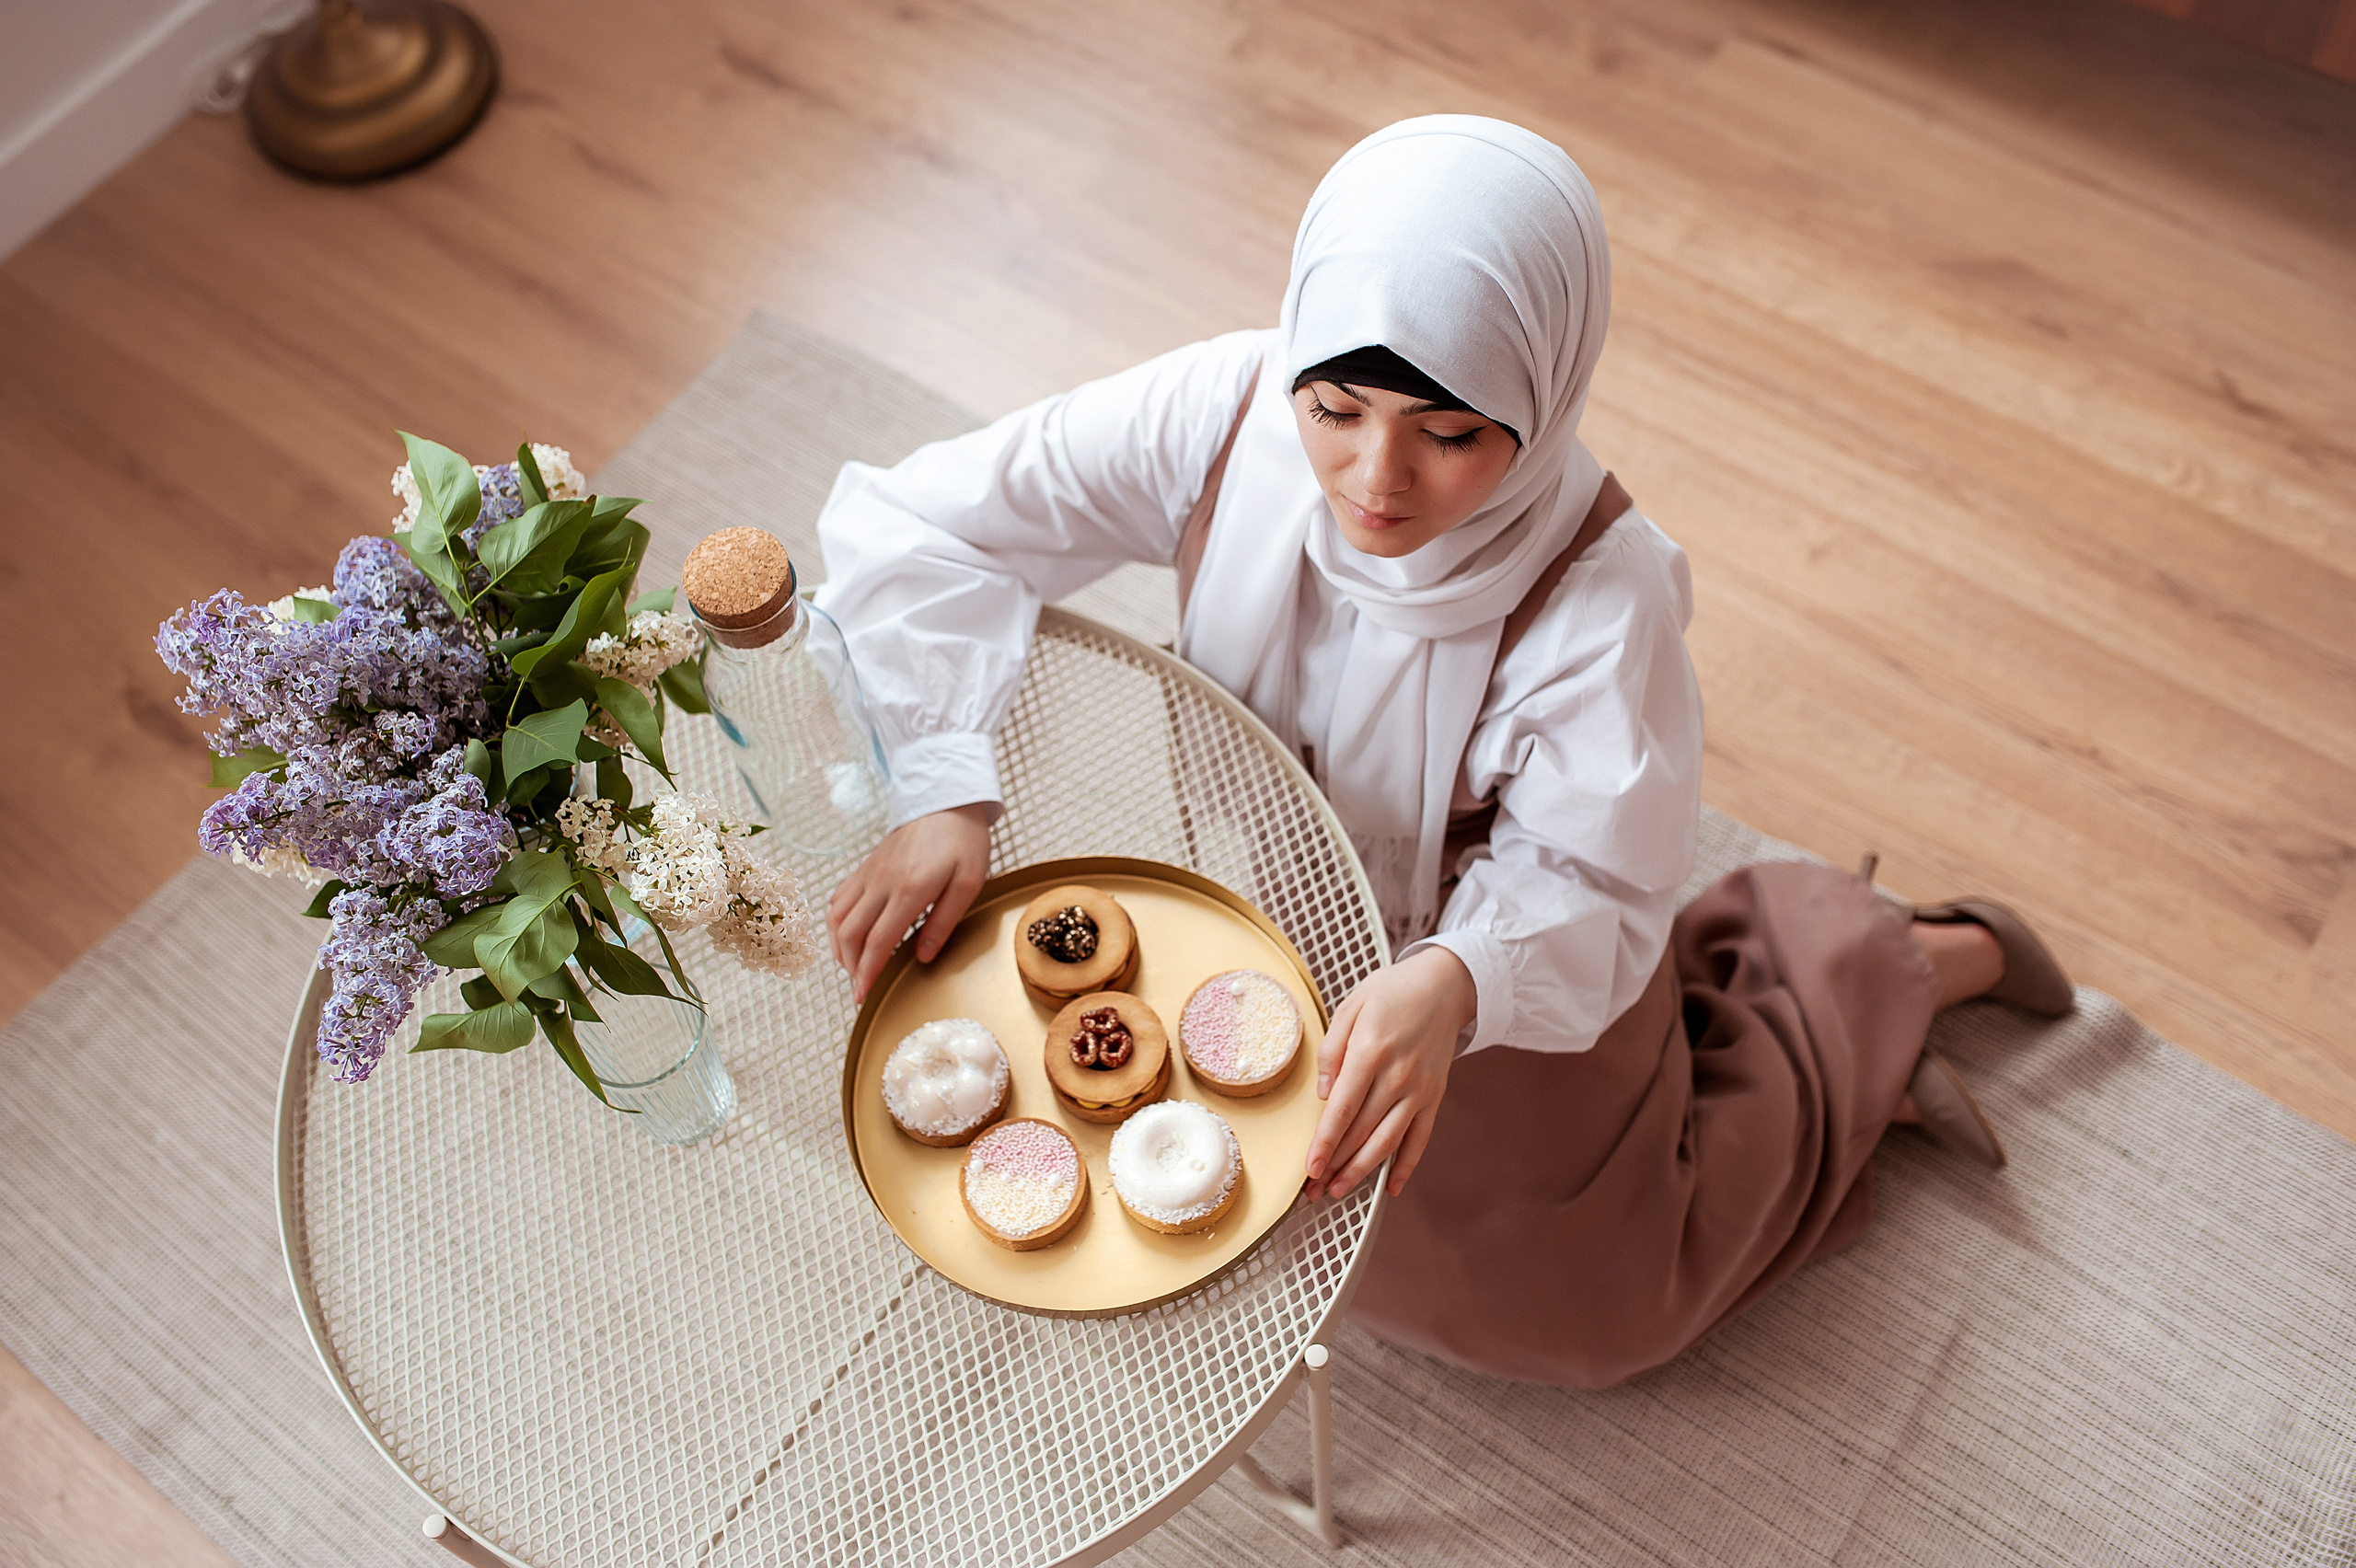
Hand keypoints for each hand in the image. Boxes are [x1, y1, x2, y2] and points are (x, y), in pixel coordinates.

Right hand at [827, 803, 993, 1001]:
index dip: (867, 972)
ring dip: (839, 947)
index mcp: (909, 889)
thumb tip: (923, 957)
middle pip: (850, 933)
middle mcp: (881, 882)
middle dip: (850, 967)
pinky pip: (839, 898)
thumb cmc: (963, 841)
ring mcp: (869, 873)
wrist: (946, 800)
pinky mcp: (865, 867)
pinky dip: (836, 923)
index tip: (862, 995)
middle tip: (859, 989)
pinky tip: (847, 935)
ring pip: (837, 917)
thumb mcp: (968, 883)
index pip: (877, 940)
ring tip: (852, 967)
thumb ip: (944, 922)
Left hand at [1303, 946, 1476, 1201]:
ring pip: (1388, 1142)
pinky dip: (1406, 1166)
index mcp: (1371, 1052)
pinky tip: (1392, 1187)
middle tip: (1313, 1190)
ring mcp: (1420, 1090)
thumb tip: (1324, 1094)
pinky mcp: (1435, 1096)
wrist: (1445, 985)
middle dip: (1335, 1165)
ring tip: (1339, 1191)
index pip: (1343, 1110)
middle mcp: (1398, 1076)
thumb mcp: (1351, 1006)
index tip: (1310, 1167)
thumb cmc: (1393, 992)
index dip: (1325, 1143)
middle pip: (1362, 1132)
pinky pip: (1420, 1139)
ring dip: (1363, 1172)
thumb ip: (1332, 1050)